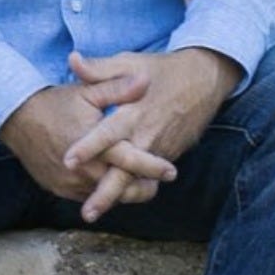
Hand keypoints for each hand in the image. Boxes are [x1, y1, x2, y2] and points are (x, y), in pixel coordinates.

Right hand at [0, 77, 167, 210]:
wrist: (16, 118)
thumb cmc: (56, 102)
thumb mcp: (88, 91)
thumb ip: (118, 88)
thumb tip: (145, 81)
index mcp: (92, 145)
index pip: (128, 161)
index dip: (152, 167)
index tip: (172, 172)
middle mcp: (80, 170)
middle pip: (120, 189)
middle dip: (142, 189)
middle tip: (159, 182)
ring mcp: (67, 183)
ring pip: (104, 196)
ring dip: (123, 191)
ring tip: (142, 183)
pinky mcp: (58, 188)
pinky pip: (86, 196)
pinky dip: (101, 191)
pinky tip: (114, 182)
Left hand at [57, 48, 238, 223]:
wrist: (206, 79)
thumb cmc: (163, 69)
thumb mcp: (131, 62)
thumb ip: (100, 68)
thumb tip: (72, 61)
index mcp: (135, 111)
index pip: (109, 133)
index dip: (89, 147)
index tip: (68, 160)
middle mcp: (147, 134)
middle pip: (125, 170)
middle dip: (106, 193)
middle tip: (87, 212)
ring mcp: (161, 147)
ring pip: (138, 179)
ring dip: (118, 197)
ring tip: (95, 213)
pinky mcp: (170, 153)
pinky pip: (149, 176)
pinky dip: (133, 189)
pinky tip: (116, 201)